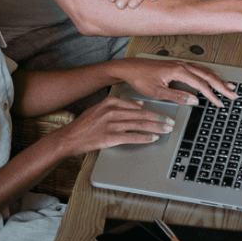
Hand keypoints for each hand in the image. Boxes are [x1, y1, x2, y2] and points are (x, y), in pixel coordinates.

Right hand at [55, 97, 176, 156]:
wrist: (71, 137)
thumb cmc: (85, 124)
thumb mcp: (100, 108)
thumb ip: (119, 105)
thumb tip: (139, 105)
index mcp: (110, 102)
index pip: (137, 106)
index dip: (153, 111)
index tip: (163, 114)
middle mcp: (112, 111)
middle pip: (141, 115)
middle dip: (158, 119)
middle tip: (170, 122)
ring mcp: (112, 124)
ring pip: (139, 125)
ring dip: (155, 128)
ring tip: (166, 130)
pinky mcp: (111, 137)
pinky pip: (132, 137)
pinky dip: (144, 138)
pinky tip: (153, 138)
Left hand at [114, 57, 238, 107]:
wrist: (129, 68)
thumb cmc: (140, 78)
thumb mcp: (157, 92)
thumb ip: (177, 96)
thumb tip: (194, 100)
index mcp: (178, 71)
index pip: (201, 84)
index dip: (212, 95)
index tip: (220, 103)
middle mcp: (181, 65)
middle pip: (207, 75)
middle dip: (221, 85)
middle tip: (233, 94)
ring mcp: (179, 64)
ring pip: (204, 70)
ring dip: (217, 78)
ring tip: (228, 86)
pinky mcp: (176, 65)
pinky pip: (197, 68)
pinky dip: (208, 73)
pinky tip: (212, 75)